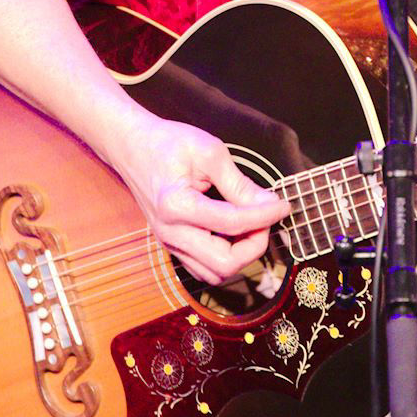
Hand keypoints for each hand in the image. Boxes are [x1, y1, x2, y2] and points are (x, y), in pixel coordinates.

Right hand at [108, 106, 290, 284]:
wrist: (132, 147)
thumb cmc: (168, 143)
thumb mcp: (209, 152)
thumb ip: (239, 183)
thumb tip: (268, 204)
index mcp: (177, 206)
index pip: (233, 224)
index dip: (265, 216)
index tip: (283, 204)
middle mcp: (170, 233)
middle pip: (224, 263)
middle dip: (255, 244)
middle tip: (266, 218)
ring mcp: (169, 243)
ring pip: (215, 273)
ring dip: (242, 255)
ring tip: (253, 224)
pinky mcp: (172, 246)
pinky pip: (204, 267)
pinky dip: (227, 256)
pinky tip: (236, 231)